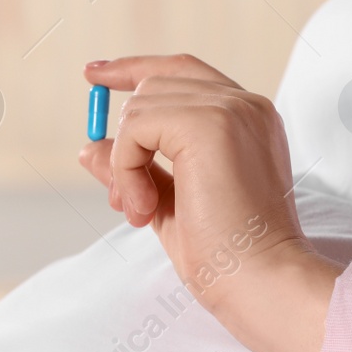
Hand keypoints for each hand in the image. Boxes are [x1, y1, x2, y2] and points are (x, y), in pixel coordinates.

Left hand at [79, 54, 342, 351]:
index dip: (134, 68)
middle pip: (155, 83)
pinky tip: (144, 208)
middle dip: (125, 138)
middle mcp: (246, 105)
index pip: (181, 72)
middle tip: (125, 201)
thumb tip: (89, 147)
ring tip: (142, 211)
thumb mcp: (169, 205)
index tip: (94, 74)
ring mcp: (232, 110)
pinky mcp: (210, 123)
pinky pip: (137, 125)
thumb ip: (137, 170)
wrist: (263, 282)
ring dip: (126, 162)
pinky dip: (126, 166)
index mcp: (247, 121)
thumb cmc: (228, 258)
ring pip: (141, 105)